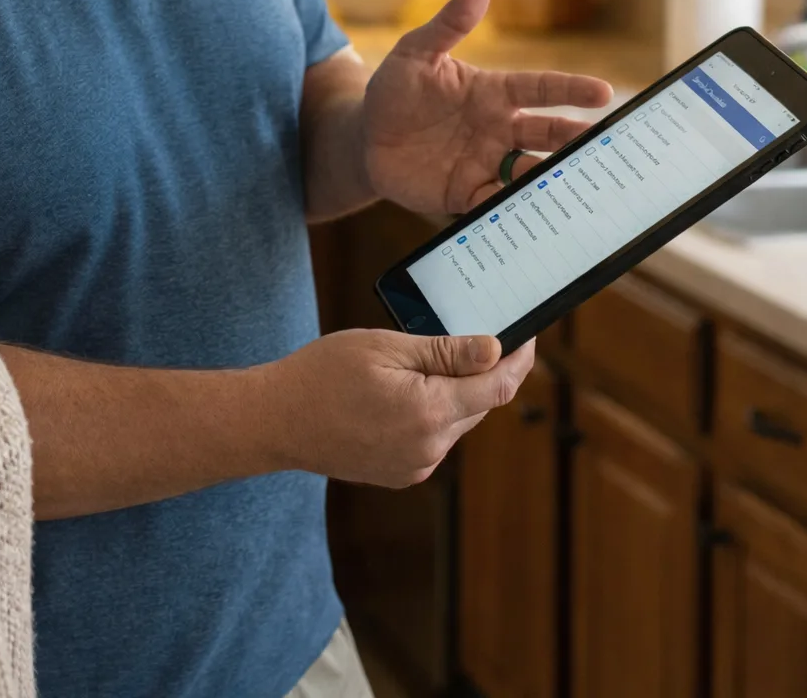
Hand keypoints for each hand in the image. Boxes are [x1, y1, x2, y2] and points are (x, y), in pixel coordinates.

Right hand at [258, 328, 534, 488]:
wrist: (277, 421)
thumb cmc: (324, 374)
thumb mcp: (386, 347)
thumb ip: (445, 352)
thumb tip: (495, 351)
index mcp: (430, 412)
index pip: (499, 387)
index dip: (519, 360)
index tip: (528, 335)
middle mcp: (430, 447)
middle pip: (479, 403)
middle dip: (482, 371)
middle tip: (472, 333)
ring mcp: (415, 465)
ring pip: (456, 421)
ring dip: (453, 392)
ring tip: (422, 360)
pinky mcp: (401, 473)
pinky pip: (433, 437)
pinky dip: (431, 411)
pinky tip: (404, 390)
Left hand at [361, 0, 612, 216]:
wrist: (365, 138)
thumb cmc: (395, 89)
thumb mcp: (417, 53)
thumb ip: (448, 25)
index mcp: (494, 93)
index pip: (541, 88)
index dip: (571, 89)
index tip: (603, 92)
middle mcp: (498, 128)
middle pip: (547, 133)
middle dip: (575, 138)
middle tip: (603, 143)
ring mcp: (486, 162)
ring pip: (530, 170)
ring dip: (552, 176)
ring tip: (576, 183)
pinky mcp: (466, 193)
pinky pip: (497, 203)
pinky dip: (515, 208)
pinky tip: (531, 213)